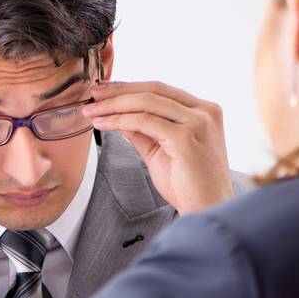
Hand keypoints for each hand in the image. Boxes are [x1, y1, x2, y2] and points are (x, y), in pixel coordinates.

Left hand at [83, 81, 233, 213]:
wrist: (206, 209)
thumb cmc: (188, 186)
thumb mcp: (160, 151)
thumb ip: (142, 131)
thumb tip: (119, 115)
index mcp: (203, 111)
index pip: (161, 90)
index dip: (129, 88)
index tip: (104, 92)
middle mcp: (204, 112)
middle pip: (153, 90)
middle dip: (118, 91)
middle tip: (92, 95)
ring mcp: (197, 123)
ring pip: (147, 102)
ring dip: (114, 105)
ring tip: (92, 111)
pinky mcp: (186, 138)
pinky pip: (145, 122)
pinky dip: (119, 120)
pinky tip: (103, 124)